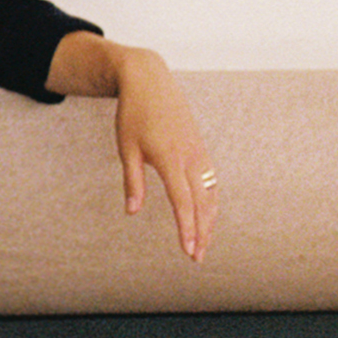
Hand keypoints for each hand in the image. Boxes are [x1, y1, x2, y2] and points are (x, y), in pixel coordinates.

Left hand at [111, 48, 217, 262]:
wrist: (150, 81)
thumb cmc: (133, 114)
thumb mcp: (126, 149)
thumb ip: (133, 181)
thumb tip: (132, 211)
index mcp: (170, 158)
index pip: (183, 201)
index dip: (187, 228)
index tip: (189, 250)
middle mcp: (191, 157)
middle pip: (202, 202)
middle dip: (202, 232)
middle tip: (197, 257)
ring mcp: (199, 152)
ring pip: (211, 193)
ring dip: (210, 220)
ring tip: (205, 244)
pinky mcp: (200, 149)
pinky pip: (211, 181)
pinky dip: (211, 201)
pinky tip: (208, 216)